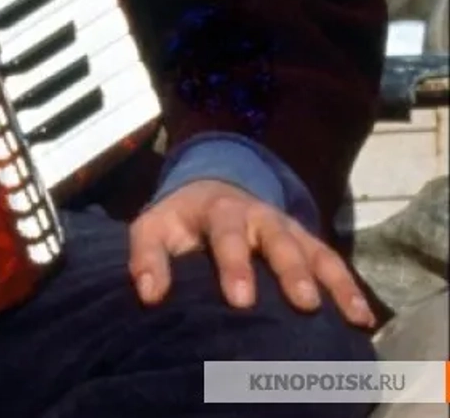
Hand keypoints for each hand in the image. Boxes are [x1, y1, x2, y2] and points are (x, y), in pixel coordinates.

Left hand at [127, 179, 374, 328]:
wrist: (213, 191)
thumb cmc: (180, 221)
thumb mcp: (153, 228)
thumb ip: (147, 257)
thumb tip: (149, 295)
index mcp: (219, 211)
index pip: (227, 235)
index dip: (235, 266)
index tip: (241, 300)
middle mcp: (260, 217)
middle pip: (279, 242)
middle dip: (291, 272)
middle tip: (302, 304)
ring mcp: (289, 230)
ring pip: (314, 252)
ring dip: (331, 282)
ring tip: (347, 315)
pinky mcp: (309, 243)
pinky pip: (333, 263)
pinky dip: (349, 288)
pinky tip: (362, 319)